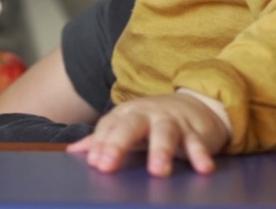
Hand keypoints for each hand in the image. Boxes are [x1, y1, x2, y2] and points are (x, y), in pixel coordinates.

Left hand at [67, 94, 227, 176]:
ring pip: (165, 133)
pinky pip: (197, 144)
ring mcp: (172, 122)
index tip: (93, 162)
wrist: (197, 104)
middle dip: (118, 144)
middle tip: (107, 165)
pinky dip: (201, 155)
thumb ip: (102, 140)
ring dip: (160, 151)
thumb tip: (72, 152)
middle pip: (131, 126)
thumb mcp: (127, 127)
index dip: (100, 143)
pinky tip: (203, 169)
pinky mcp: (196, 132)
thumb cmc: (153, 121)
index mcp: (127, 114)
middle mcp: (147, 115)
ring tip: (157, 171)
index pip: (109, 126)